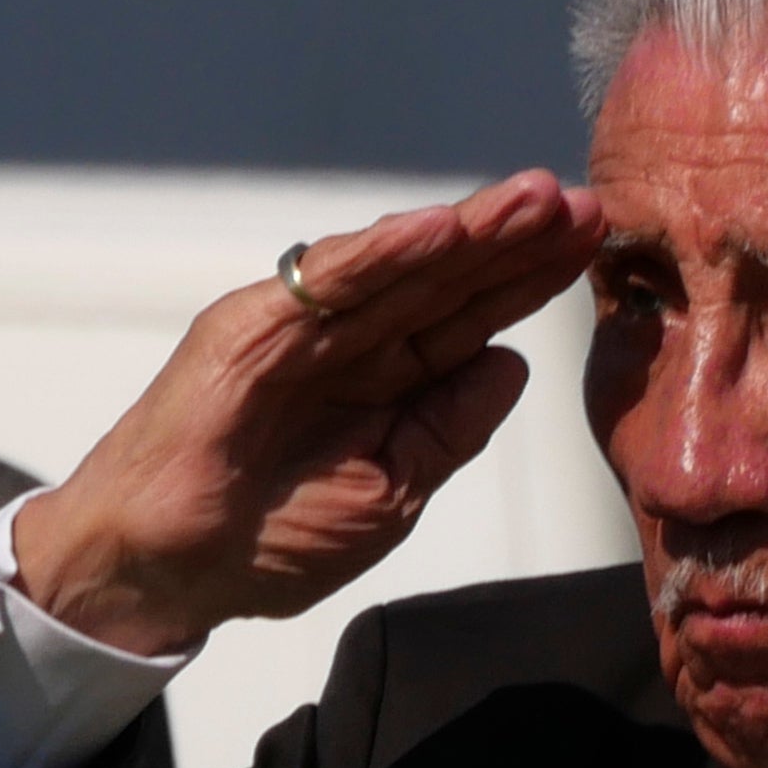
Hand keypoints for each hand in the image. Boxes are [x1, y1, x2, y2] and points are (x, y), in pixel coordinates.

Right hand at [9, 172, 607, 657]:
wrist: (174, 567)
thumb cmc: (272, 536)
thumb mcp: (394, 488)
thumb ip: (449, 426)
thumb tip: (512, 364)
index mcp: (385, 378)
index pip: (471, 316)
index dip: (531, 282)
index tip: (593, 248)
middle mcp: (350, 340)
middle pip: (448, 279)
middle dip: (517, 241)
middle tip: (585, 204)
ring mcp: (302, 327)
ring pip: (400, 266)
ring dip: (469, 229)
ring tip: (534, 200)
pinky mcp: (252, 326)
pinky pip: (328, 281)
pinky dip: (385, 252)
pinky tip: (443, 229)